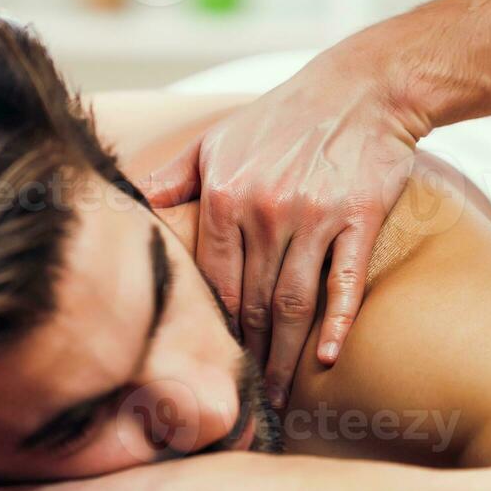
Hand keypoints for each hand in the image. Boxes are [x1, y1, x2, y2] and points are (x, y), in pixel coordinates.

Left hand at [143, 43, 422, 402]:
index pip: (213, 281)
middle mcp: (265, 207)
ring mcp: (315, 213)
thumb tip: (129, 208)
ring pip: (293, 301)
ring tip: (282, 397)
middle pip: (252, 302)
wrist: (362, 88)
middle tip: (247, 402)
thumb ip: (174, 179)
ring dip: (286, 356)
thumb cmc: (283, 118)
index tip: (214, 366)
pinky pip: (345, 280)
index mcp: (225, 195)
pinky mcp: (360, 216)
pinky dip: (336, 322)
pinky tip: (326, 358)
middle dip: (249, 358)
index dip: (213, 330)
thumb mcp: (218, 140)